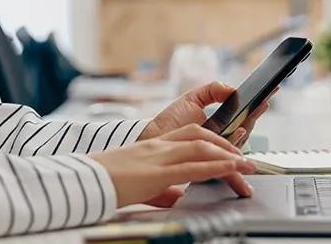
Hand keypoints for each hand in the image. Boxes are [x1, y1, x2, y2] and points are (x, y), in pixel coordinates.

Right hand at [90, 124, 255, 207]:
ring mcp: (159, 157)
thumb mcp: (139, 181)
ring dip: (228, 154)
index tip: (228, 147)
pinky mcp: (158, 173)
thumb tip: (177, 195)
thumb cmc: (105, 181)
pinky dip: (216, 167)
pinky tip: (230, 169)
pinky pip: (194, 167)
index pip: (189, 134)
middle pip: (200, 137)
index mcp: (153, 146)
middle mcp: (159, 147)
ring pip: (201, 148)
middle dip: (226, 145)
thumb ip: (161, 186)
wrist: (85, 180)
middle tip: (243, 156)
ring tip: (245, 163)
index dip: (213, 138)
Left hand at [141, 81, 273, 148]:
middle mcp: (222, 138)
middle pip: (246, 127)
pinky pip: (229, 154)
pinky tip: (240, 128)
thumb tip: (232, 88)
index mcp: (220, 124)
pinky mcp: (211, 161)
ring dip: (250, 125)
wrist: (152, 138)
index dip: (256, 104)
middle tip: (264, 100)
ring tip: (254, 110)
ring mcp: (217, 150)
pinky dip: (236, 141)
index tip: (269, 91)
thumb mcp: (192, 99)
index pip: (243, 114)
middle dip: (257, 113)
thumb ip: (212, 90)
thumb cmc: (170, 122)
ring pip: (241, 140)